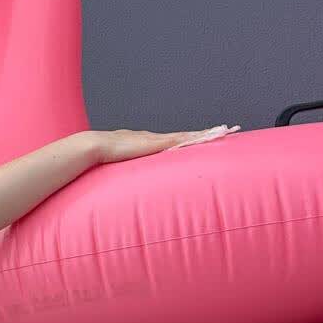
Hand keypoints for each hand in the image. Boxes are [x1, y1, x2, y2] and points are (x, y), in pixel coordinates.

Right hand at [93, 125, 239, 163]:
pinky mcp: (158, 143)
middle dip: (205, 133)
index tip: (203, 138)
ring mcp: (158, 139)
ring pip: (189, 135)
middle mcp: (156, 138)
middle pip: (186, 135)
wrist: (96, 147)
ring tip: (225, 130)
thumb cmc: (103, 160)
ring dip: (207, 133)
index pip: (174, 141)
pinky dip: (197, 137)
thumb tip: (123, 192)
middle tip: (226, 130)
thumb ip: (125, 176)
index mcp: (148, 143)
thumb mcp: (119, 169)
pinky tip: (210, 136)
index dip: (189, 139)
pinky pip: (183, 139)